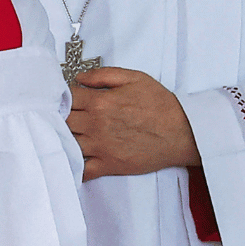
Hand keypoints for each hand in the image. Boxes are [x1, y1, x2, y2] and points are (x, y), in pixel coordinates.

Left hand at [67, 66, 200, 179]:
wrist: (185, 133)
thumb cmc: (161, 105)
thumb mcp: (134, 78)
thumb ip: (103, 75)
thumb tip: (78, 77)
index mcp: (100, 102)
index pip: (66, 98)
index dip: (62, 97)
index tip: (64, 99)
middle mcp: (96, 125)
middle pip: (62, 121)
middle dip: (59, 117)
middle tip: (62, 117)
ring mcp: (101, 147)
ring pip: (67, 143)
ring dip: (62, 139)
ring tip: (65, 135)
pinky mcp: (109, 164)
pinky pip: (83, 170)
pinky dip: (73, 166)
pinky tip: (69, 161)